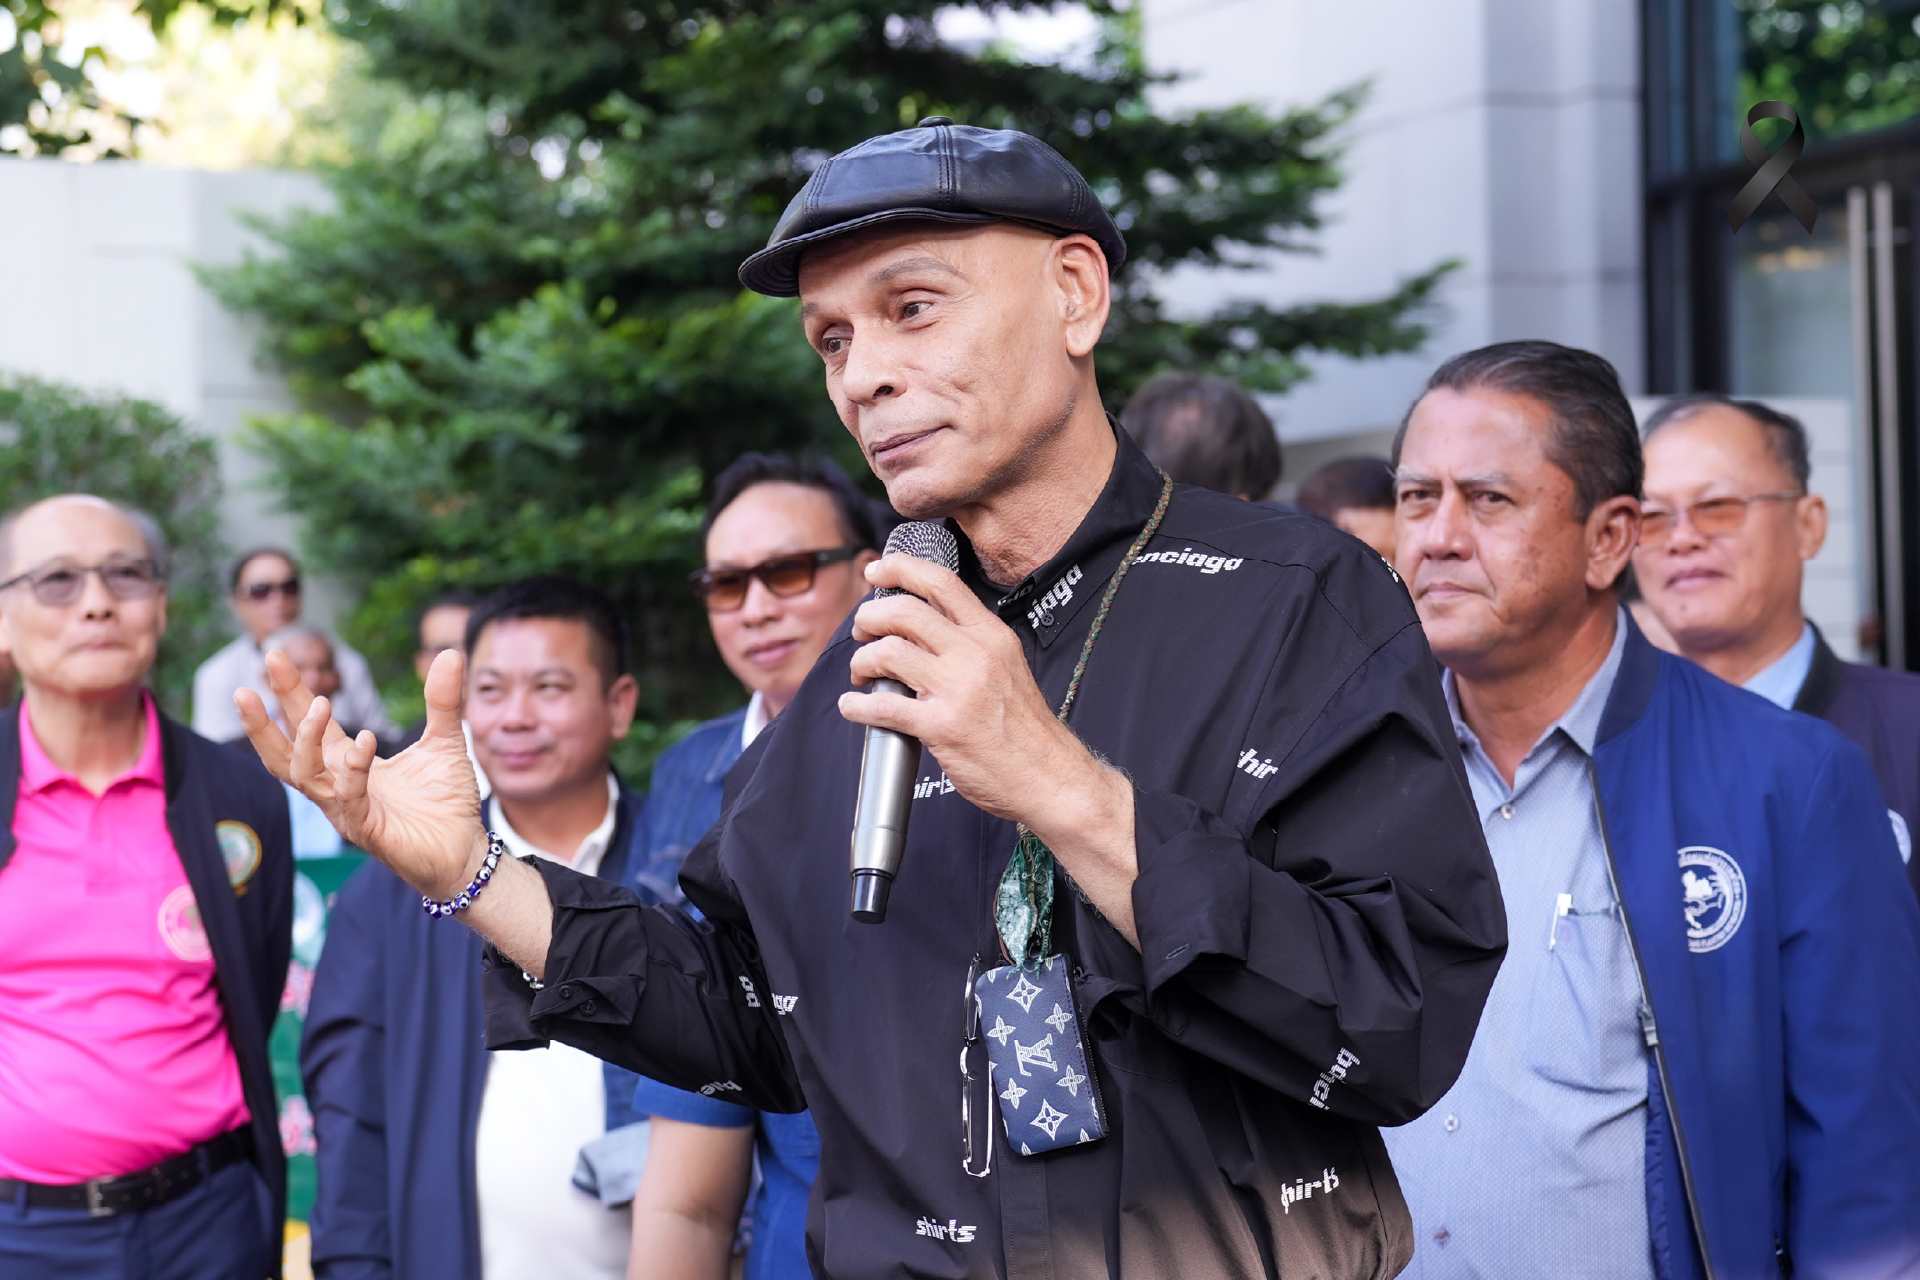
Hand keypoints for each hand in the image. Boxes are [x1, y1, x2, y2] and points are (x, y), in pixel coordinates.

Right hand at [238, 647, 485, 900]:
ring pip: (305, 776)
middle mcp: (337, 785)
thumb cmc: (446, 800)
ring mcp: (347, 809)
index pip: (310, 723)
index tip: (276, 655)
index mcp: (348, 762)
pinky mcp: (366, 829)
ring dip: (305, 740)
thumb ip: (443, 700)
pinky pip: (347, 799)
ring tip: (320, 704)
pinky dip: (353, 770)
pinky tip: (365, 744)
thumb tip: (451, 651)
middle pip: (287, 751)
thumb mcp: (445, 740)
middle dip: (265, 720)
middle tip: (249, 685)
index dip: (291, 691)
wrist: (465, 850)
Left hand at [838, 554, 1138, 943]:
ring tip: (862, 675)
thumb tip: (924, 627)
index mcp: (991, 635)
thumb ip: (971, 644)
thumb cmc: (1026, 729)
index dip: (900, 568)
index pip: (940, 582)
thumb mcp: (1008, 666)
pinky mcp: (941, 726)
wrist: (1050, 776)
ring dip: (861, 662)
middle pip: (904, 611)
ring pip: (887, 652)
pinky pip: (883, 706)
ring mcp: (957, 689)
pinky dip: (857, 705)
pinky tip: (854, 707)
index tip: (876, 570)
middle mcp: (975, 654)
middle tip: (861, 632)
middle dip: (869, 618)